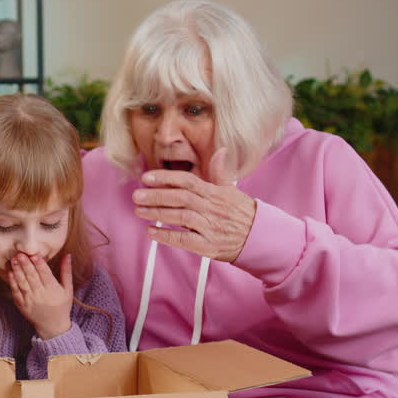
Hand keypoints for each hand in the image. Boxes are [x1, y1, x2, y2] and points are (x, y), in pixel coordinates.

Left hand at [8, 253, 72, 339]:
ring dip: (17, 270)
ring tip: (13, 259)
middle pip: (32, 277)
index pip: (45, 274)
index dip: (39, 264)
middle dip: (25, 264)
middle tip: (20, 253)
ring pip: (22, 283)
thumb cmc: (62, 305)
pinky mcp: (22, 305)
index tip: (34, 254)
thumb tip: (67, 255)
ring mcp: (30, 300)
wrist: (52, 326)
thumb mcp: (68, 289)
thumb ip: (66, 271)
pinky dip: (12, 281)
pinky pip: (16, 291)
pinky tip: (10, 272)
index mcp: (53, 290)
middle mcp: (41, 295)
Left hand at [131, 148, 256, 262]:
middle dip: (157, 195)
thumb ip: (220, 173)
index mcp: (215, 193)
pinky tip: (151, 231)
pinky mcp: (208, 245)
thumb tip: (220, 152)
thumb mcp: (233, 190)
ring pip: (180, 216)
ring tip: (139, 210)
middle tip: (137, 195)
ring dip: (157, 213)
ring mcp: (210, 227)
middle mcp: (212, 208)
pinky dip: (166, 236)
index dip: (166, 178)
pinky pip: (184, 239)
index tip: (147, 177)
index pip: (188, 181)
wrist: (260, 238)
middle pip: (181, 197)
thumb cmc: (242, 213)